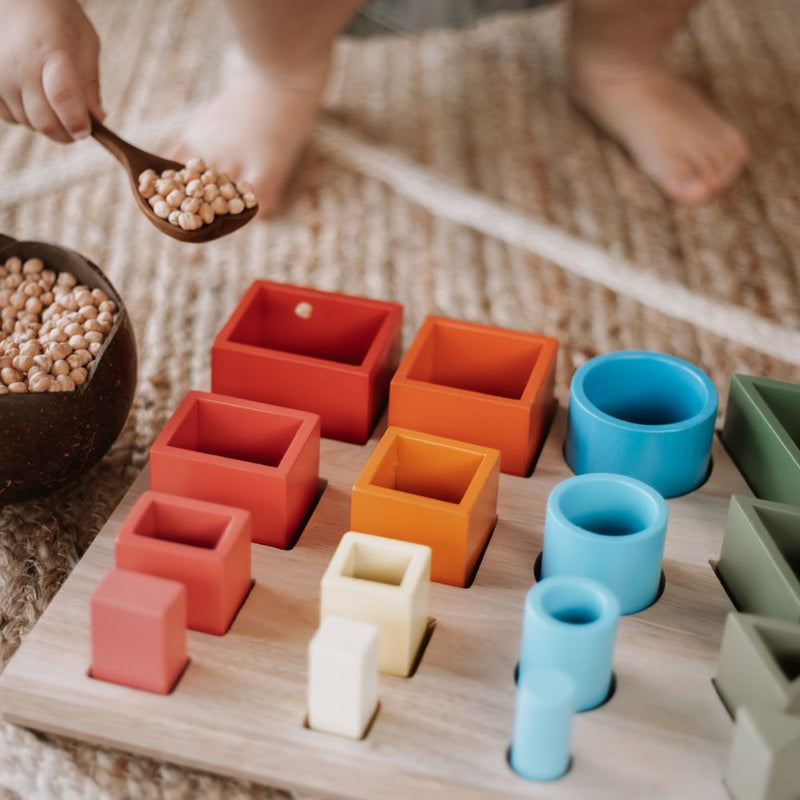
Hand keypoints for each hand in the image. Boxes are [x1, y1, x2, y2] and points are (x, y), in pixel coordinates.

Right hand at [0, 0, 103, 142]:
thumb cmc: (55, 16)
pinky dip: (26, 117)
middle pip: (44, 121)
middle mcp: (19, 65)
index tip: (86, 131)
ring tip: (54, 102)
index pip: (62, 97)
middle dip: (67, 133)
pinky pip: (9, 117)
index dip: (77, 122)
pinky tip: (34, 97)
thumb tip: (97, 119)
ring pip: (29, 123)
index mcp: (50, 50)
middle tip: (78, 127)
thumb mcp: (84, 40)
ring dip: (47, 124)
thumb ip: (90, 82)